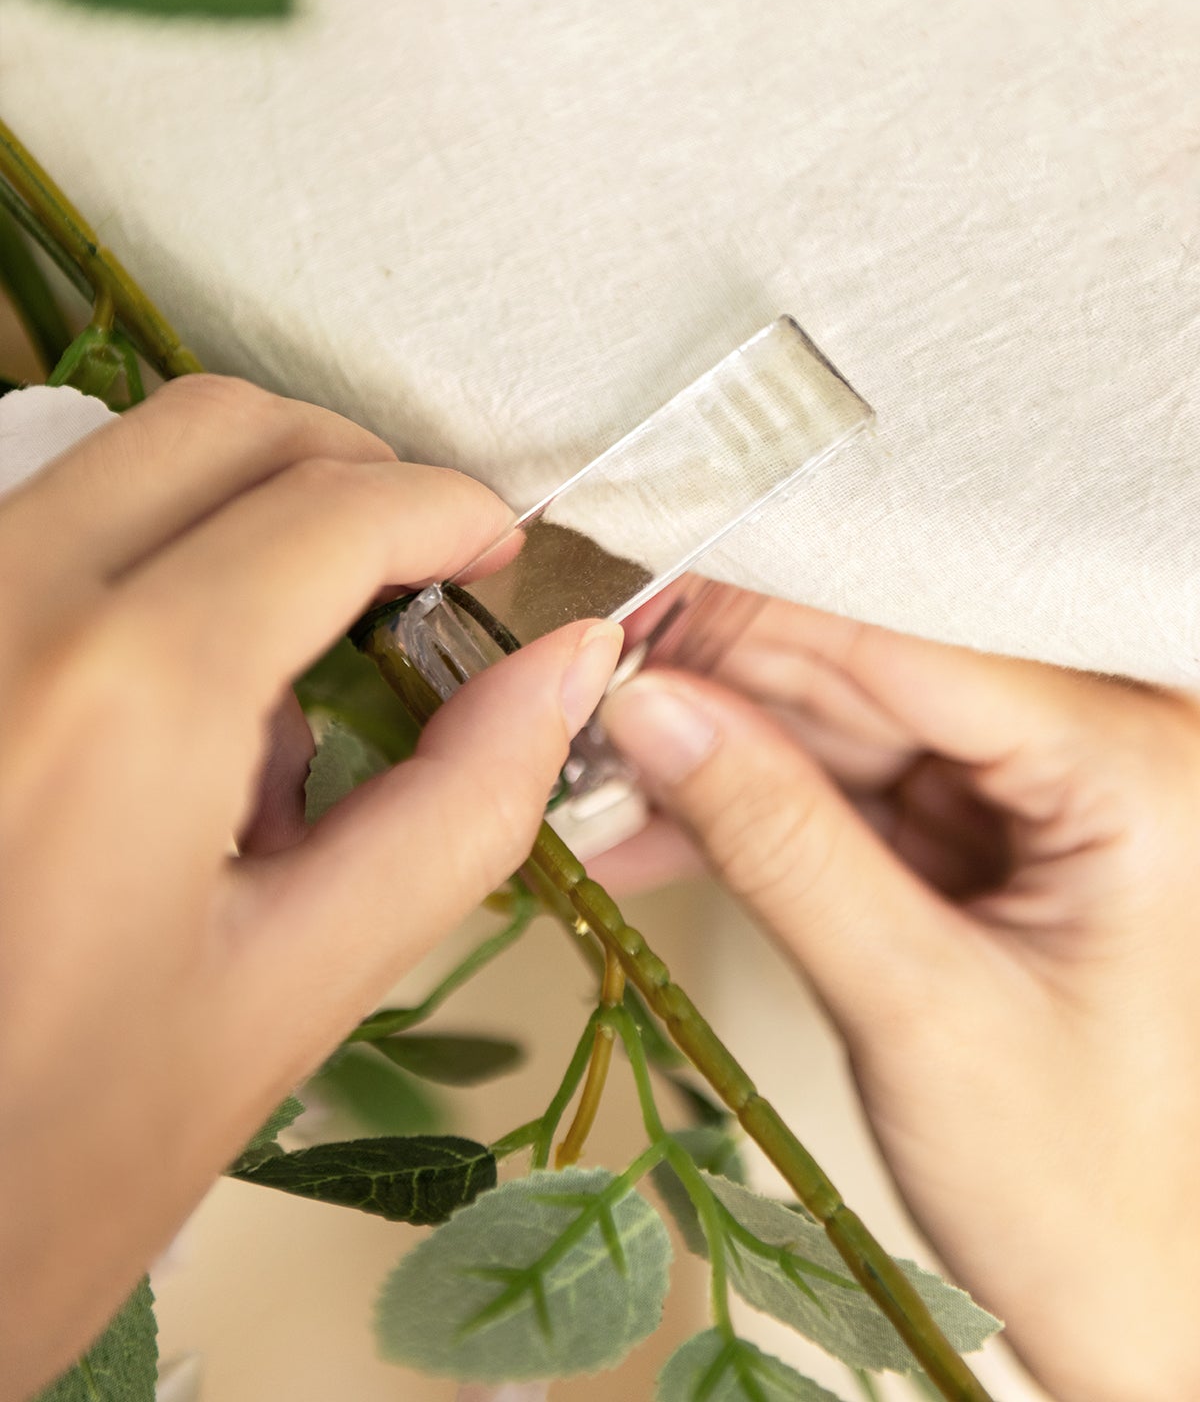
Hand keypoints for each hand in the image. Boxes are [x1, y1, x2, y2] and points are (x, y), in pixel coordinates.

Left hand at [0, 375, 621, 1399]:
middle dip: (349, 469)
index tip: (499, 551)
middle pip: (219, 428)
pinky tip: (164, 721)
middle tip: (420, 567)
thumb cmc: (41, 1167)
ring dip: (237, 516)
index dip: (448, 510)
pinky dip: (133, 564)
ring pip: (116, 464)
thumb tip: (563, 674)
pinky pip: (38, 537)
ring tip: (284, 686)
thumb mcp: (288, 997)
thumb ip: (457, 810)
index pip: (334, 508)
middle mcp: (5, 611)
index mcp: (130, 695)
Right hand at [599, 593, 1199, 1401]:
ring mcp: (1039, 788)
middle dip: (717, 687)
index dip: (751, 618)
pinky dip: (747, 807)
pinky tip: (647, 823)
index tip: (625, 614)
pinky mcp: (985, 829)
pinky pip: (845, 785)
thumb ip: (776, 841)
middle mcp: (1100, 748)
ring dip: (713, 747)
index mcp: (1134, 765)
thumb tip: (650, 708)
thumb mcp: (912, 1007)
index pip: (909, 642)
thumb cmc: (1080, 1189)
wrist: (1124, 1299)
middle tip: (580, 702)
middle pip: (868, 668)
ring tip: (591, 772)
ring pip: (841, 719)